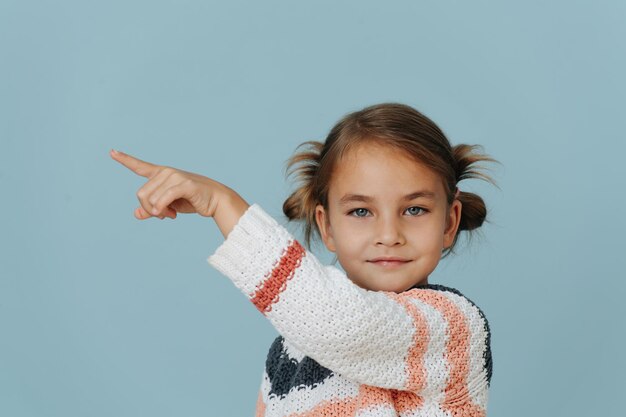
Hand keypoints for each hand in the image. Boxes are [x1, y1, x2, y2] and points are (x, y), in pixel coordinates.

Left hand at [109, 149, 230, 219]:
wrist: (215, 201)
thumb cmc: (192, 201)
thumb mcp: (169, 206)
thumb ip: (152, 209)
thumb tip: (137, 214)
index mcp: (161, 174)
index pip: (140, 166)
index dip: (125, 159)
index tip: (112, 152)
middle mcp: (166, 172)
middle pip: (141, 194)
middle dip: (149, 208)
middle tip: (163, 215)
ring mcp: (175, 176)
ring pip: (150, 199)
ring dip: (158, 212)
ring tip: (170, 214)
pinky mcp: (184, 184)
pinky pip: (163, 200)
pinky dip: (163, 210)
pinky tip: (171, 215)